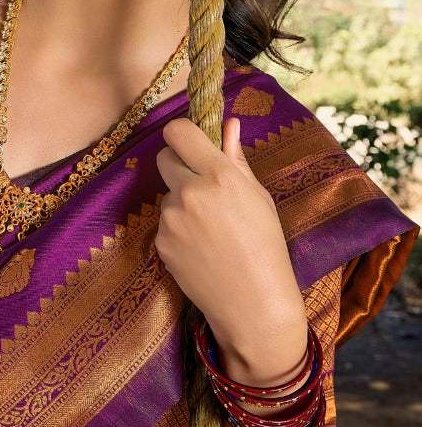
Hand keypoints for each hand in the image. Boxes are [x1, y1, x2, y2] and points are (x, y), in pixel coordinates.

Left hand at [154, 114, 307, 378]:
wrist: (252, 303)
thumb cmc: (265, 246)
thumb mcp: (258, 197)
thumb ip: (236, 159)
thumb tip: (229, 124)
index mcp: (219, 175)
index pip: (178, 132)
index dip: (183, 134)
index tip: (191, 142)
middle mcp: (189, 192)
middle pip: (164, 157)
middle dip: (180, 164)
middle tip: (203, 184)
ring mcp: (170, 219)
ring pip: (168, 194)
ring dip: (182, 202)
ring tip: (212, 229)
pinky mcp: (160, 242)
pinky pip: (165, 223)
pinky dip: (179, 229)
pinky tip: (201, 248)